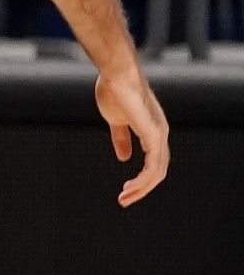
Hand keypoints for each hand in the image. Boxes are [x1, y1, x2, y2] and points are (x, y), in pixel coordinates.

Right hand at [95, 67, 167, 205]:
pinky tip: (130, 187)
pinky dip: (143, 181)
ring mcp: (159, 135)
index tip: (124, 190)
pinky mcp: (154, 135)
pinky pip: (153, 166)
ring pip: (157, 172)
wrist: (116, 74)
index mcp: (152, 131)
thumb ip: (121, 139)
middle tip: (123, 200)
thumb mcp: (115, 121)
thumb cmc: (114, 90)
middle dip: (141, 188)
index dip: (140, 178)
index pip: (153, 162)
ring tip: (124, 198)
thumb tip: (123, 158)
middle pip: (158, 171)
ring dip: (141, 188)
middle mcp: (161, 135)